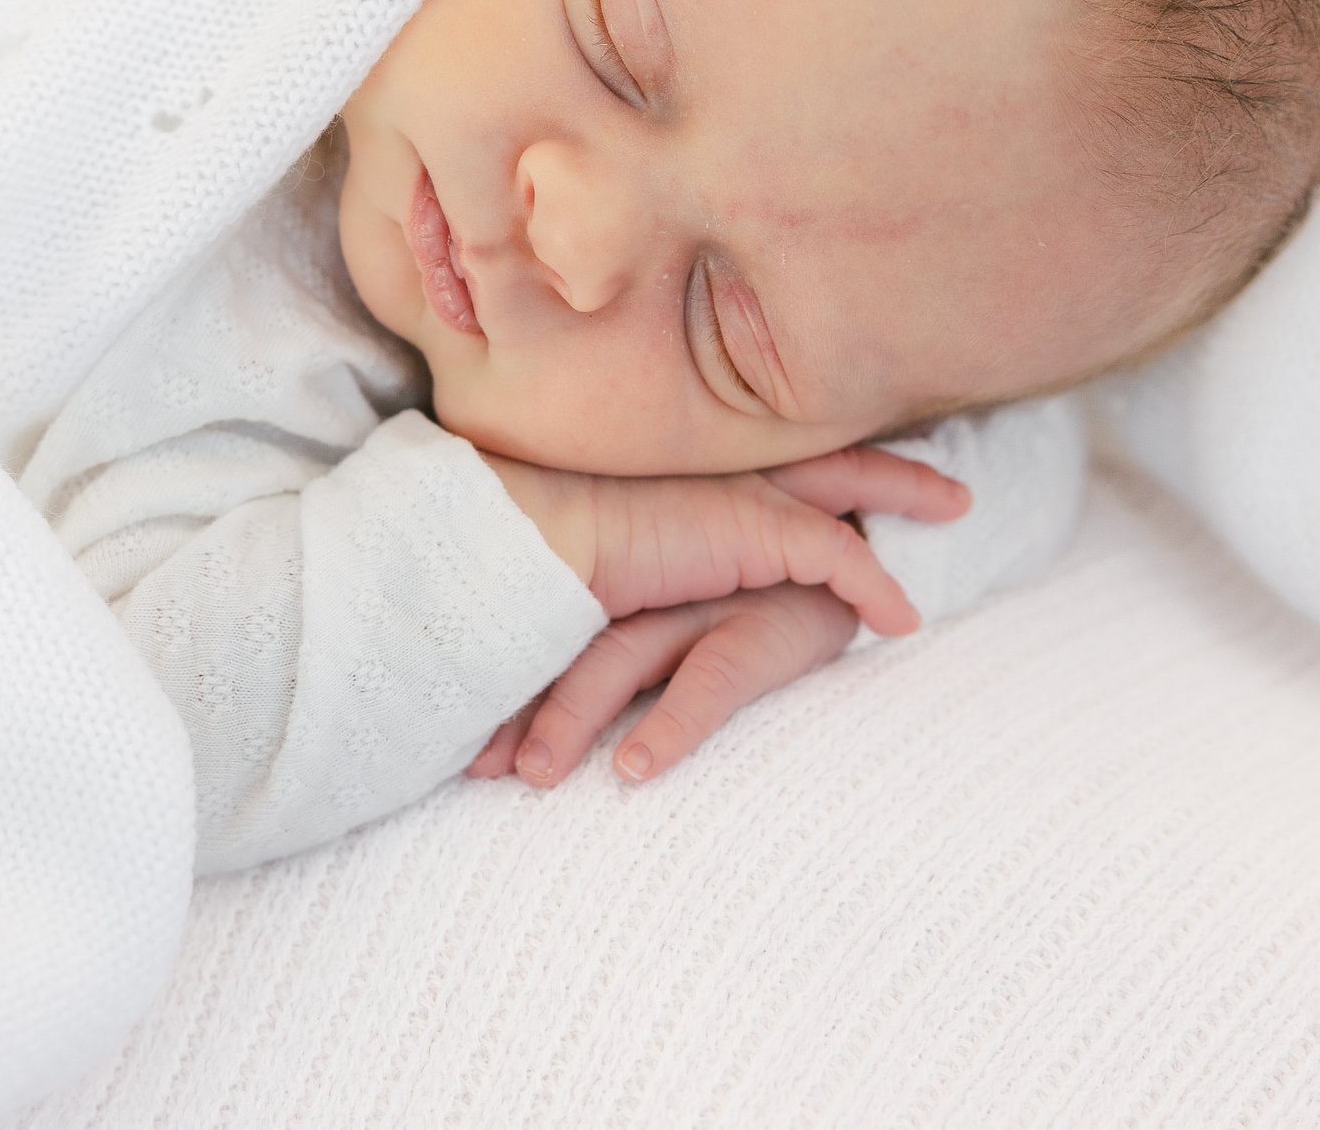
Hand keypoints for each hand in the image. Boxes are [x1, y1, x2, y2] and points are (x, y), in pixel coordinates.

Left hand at [467, 582, 862, 786]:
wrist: (856, 543)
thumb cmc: (766, 604)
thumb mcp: (697, 637)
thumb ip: (635, 679)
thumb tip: (557, 753)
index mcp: (630, 599)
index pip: (554, 647)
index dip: (508, 700)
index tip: (463, 757)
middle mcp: (655, 600)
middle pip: (570, 658)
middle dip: (523, 713)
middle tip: (479, 769)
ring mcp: (705, 609)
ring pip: (620, 664)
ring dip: (572, 718)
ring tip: (538, 775)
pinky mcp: (763, 629)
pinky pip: (711, 683)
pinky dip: (676, 725)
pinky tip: (642, 767)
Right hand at [482, 445, 968, 637]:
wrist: (525, 541)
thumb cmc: (541, 546)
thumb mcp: (596, 537)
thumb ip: (628, 541)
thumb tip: (618, 563)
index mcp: (685, 461)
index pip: (768, 443)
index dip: (812, 446)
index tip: (852, 451)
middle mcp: (720, 466)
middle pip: (826, 447)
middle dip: (887, 457)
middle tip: (940, 468)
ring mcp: (742, 491)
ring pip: (851, 481)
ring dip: (907, 493)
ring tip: (955, 507)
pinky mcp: (755, 532)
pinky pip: (843, 559)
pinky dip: (877, 586)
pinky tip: (904, 617)